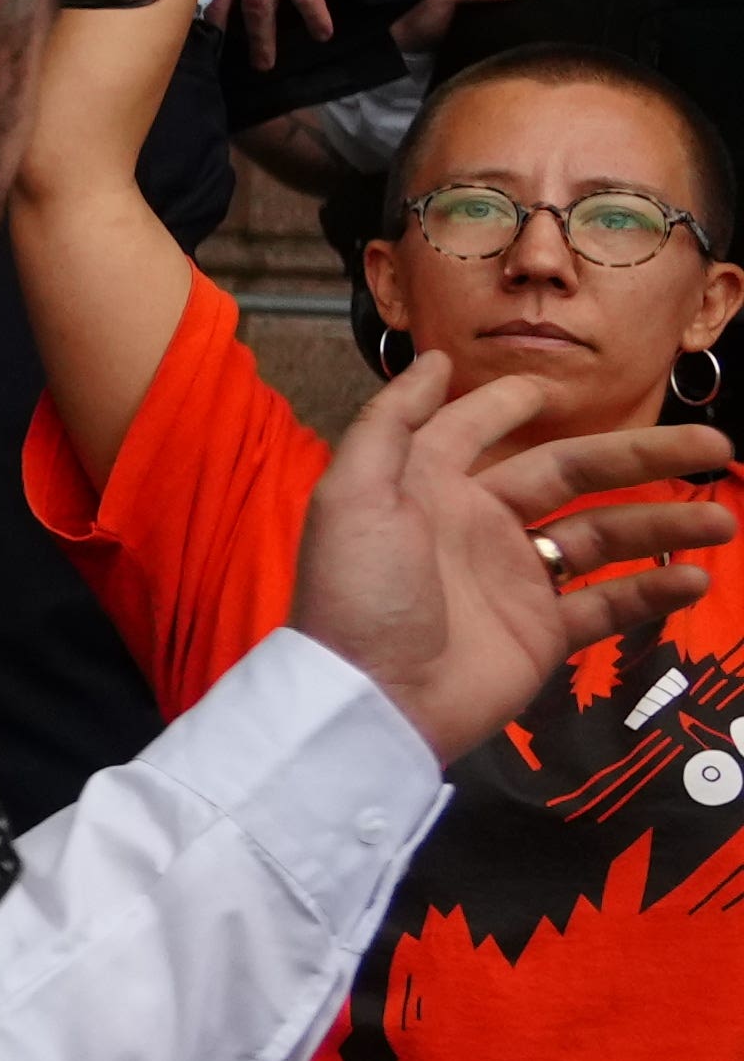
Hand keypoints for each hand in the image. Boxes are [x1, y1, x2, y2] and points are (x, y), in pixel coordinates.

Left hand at [291, 347, 735, 747]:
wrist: (372, 699)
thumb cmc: (359, 592)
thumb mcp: (354, 495)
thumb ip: (391, 423)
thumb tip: (434, 361)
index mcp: (430, 485)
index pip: (477, 429)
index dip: (512, 404)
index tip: (558, 385)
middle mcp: (478, 524)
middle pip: (571, 473)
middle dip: (641, 456)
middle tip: (714, 444)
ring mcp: (516, 579)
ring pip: (604, 536)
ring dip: (664, 526)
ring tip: (723, 521)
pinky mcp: (542, 632)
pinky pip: (607, 604)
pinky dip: (652, 592)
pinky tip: (694, 579)